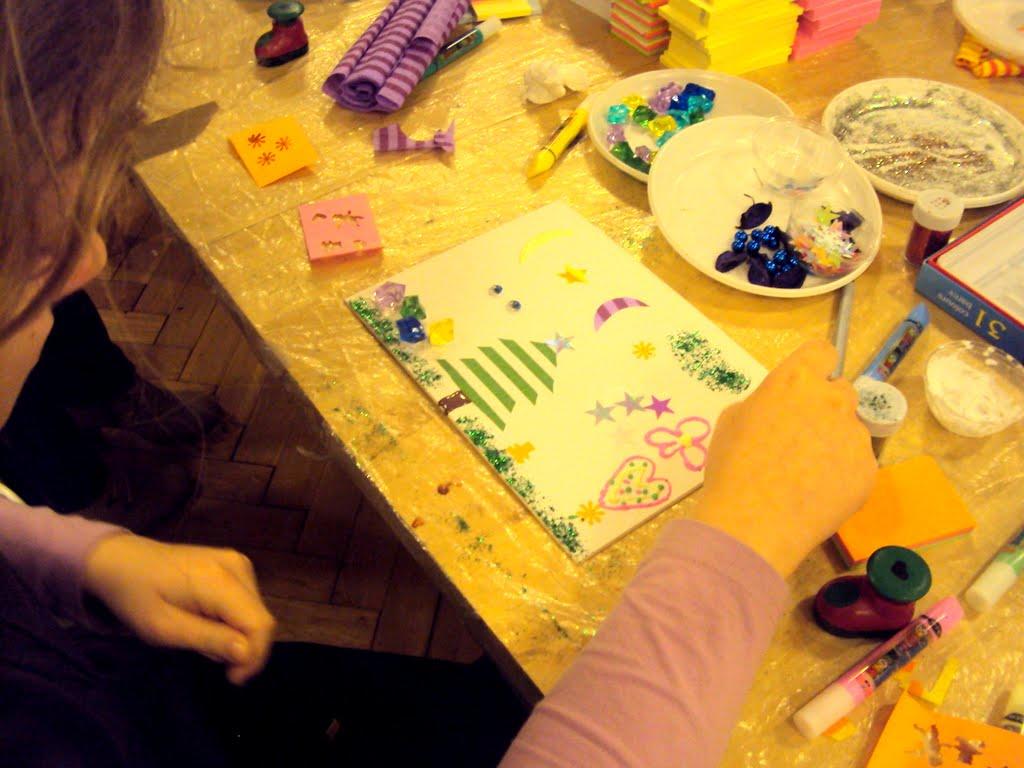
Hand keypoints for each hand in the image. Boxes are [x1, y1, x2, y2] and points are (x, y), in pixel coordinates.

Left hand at [83, 535, 275, 683]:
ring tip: (202, 636)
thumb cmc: (135, 597)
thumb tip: (246, 653)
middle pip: (261, 618)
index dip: (253, 657)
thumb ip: (208, 640)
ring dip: (238, 634)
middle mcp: (237, 566)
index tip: (231, 678)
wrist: (121, 559)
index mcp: (220, 581)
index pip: (260, 624)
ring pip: (256, 611)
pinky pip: (248, 601)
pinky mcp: (234, 563)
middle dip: (244, 647)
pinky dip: (234, 619)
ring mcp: (237, 561)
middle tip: (207, 657)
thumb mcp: (164, 628)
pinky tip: (208, 621)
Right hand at [693, 340, 876, 576]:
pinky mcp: (869, 469)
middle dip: (823, 407)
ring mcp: (856, 435)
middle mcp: (833, 400)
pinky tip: (816, 494)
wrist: (754, 522)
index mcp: (796, 380)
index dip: (813, 366)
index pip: (822, 351)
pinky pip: (856, 462)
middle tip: (799, 437)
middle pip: (839, 390)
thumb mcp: (732, 420)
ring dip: (833, 441)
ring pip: (849, 429)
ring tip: (806, 474)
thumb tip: (780, 412)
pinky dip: (841, 473)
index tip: (804, 384)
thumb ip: (765, 403)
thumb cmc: (732, 466)